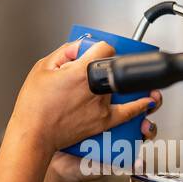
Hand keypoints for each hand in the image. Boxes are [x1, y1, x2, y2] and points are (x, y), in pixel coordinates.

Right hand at [7, 39, 156, 153]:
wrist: (34, 135)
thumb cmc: (34, 106)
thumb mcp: (42, 68)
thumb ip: (65, 52)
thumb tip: (80, 46)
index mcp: (82, 72)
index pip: (104, 48)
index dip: (99, 48)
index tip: (94, 52)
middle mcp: (97, 89)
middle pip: (113, 68)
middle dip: (106, 67)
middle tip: (97, 70)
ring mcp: (103, 106)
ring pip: (123, 88)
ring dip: (126, 84)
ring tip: (130, 82)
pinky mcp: (104, 122)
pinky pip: (129, 113)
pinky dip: (141, 106)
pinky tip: (148, 101)